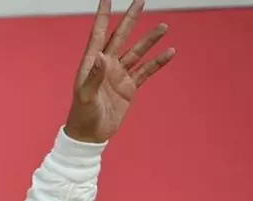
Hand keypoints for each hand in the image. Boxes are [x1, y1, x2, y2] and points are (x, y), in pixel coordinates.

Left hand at [64, 0, 174, 143]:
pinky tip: (169, 52)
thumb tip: (102, 56)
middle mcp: (106, 65)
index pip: (98, 35)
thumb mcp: (86, 96)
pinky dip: (157, 62)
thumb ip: (94, 76)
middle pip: (121, 37)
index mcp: (92, 63)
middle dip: (130, 19)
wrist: (90, 135)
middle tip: (141, 1)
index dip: (103, 17)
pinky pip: (145, 71)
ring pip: (137, 52)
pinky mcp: (129, 88)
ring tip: (163, 26)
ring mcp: (119, 75)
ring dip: (149, 40)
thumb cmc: (82, 115)